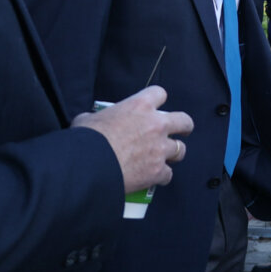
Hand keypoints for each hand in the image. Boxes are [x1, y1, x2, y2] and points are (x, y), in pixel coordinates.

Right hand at [73, 86, 193, 192]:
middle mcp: (156, 125)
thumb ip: (99, 117)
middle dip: (184, 127)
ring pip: (180, 149)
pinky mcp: (157, 171)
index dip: (158, 100)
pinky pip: (168, 174)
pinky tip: (153, 178)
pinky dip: (161, 176)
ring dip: (174, 153)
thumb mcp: (89, 119)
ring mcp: (160, 149)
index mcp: (140, 106)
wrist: (88, 166)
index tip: (156, 107)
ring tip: (165, 158)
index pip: (159, 93)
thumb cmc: (86, 140)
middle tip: (181, 131)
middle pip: (184, 121)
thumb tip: (92, 121)